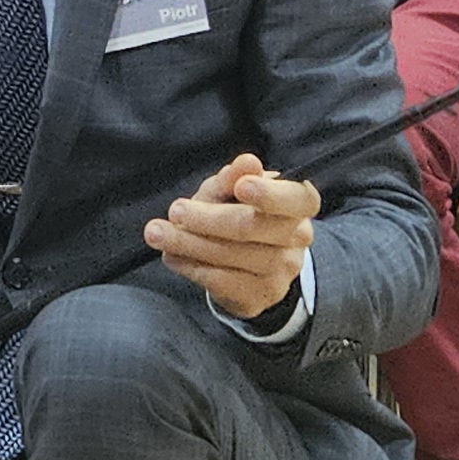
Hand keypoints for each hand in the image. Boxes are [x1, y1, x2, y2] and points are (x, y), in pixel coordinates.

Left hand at [148, 154, 316, 320]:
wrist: (249, 265)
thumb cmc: (241, 212)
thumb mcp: (233, 189)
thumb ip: (235, 176)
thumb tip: (247, 162)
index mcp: (300, 203)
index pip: (295, 198)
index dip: (269, 193)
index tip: (240, 186)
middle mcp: (298, 238)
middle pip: (251, 226)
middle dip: (208, 218)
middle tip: (176, 210)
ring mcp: (281, 272)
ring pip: (231, 256)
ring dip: (188, 243)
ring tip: (158, 233)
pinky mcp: (259, 296)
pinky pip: (220, 281)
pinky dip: (191, 266)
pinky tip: (172, 255)